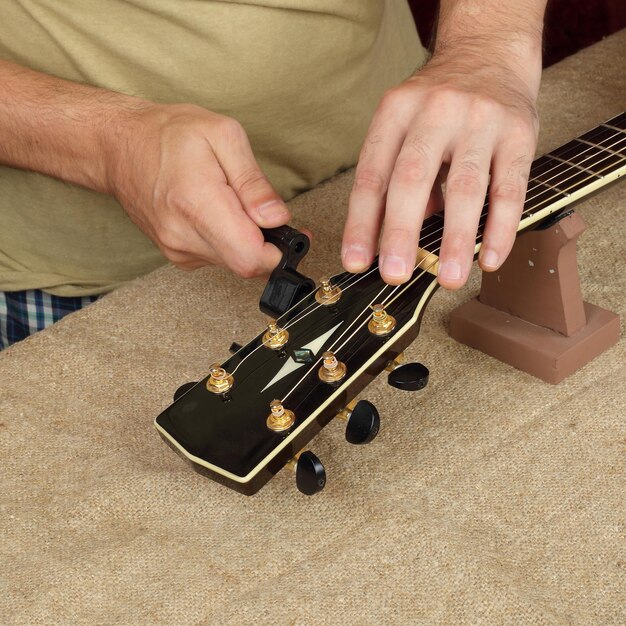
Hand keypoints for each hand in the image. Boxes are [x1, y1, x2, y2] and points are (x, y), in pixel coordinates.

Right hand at [105, 103, 287, 276]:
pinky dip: (228, 241)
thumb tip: (276, 218)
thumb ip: (254, 183)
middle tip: (266, 213)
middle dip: (267, 244)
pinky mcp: (176, 254)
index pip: (249, 258)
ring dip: (245, 241)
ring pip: (233, 264)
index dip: (278, 252)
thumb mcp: (223, 136)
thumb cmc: (168, 135)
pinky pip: (217, 259)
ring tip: (233, 205)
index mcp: (198, 205)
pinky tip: (218, 215)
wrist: (119, 146)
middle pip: (245, 265)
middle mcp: (184, 236)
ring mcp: (177, 250)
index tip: (289, 234)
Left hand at [341, 48, 539, 287]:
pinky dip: (500, 228)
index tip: (355, 261)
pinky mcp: (519, 134)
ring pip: (466, 187)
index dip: (360, 223)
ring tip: (450, 278)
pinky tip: (491, 258)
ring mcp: (480, 122)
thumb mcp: (405, 126)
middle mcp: (435, 113)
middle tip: (395, 274)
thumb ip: (397, 179)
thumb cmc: (439, 104)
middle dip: (400, 233)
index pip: (372, 175)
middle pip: (412, 179)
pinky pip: (510, 189)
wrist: (490, 52)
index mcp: (396, 113)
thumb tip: (389, 242)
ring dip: (457, 239)